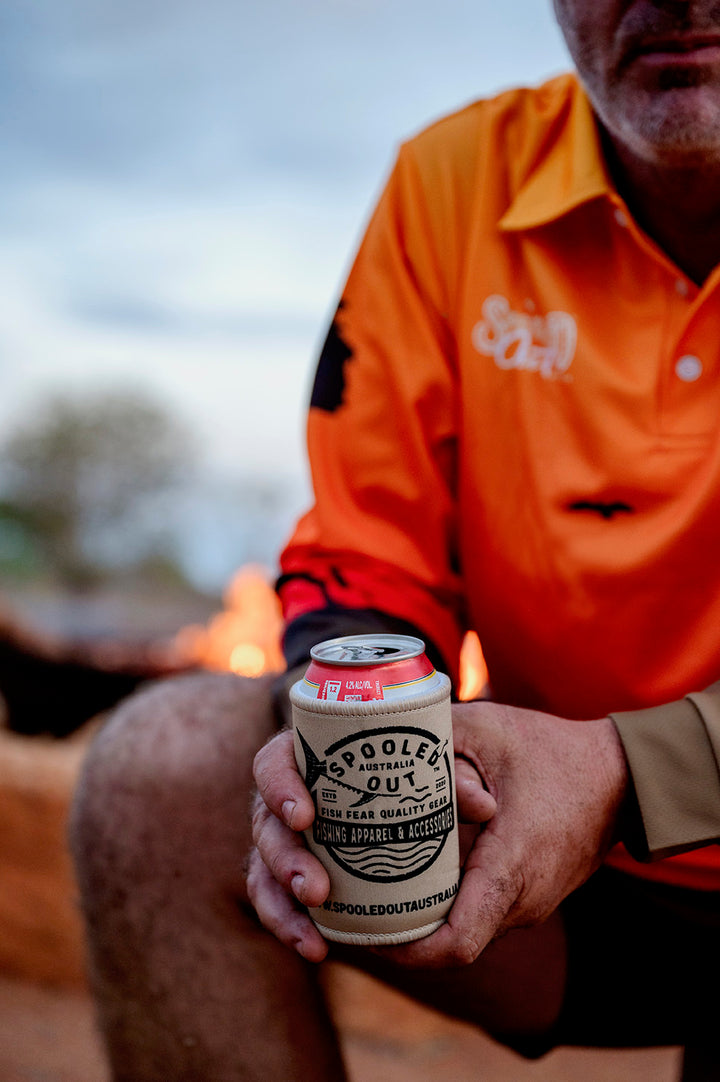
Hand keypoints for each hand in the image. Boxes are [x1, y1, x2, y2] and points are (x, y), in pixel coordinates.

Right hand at [248, 721, 496, 961]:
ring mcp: (290, 838)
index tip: (306, 816)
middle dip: (284, 860)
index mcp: (311, 756)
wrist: (421, 796)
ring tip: (312, 934)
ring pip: (263, 868)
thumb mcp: (440, 759)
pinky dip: (289, 925)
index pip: (274, 761)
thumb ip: (458, 776)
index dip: (279, 786)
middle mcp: (291, 797)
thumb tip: (482, 805)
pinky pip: (278, 901)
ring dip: (282, 901)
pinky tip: (315, 947)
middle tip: (318, 889)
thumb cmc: (418, 763)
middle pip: (265, 823)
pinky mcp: (298, 874)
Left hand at [379, 701, 627, 968]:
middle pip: (449, 941)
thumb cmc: (552, 750)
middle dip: (399, 931)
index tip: (364, 931)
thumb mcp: (486, 730)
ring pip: (464, 928)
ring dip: (423, 916)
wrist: (619, 775)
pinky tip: (415, 870)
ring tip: (372, 886)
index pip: (456, 943)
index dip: (405, 950)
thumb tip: (390, 776)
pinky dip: (447, 902)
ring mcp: (529, 905)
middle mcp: (522, 900)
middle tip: (350, 903)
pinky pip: (480, 912)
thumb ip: (436, 747)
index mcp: (511, 867)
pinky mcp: (530, 897)